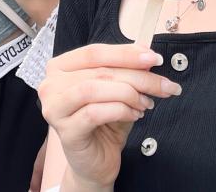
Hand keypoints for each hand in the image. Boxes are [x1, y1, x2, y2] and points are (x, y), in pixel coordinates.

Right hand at [38, 44, 180, 186]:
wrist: (95, 163)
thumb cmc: (103, 124)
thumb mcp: (116, 91)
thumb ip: (126, 71)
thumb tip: (146, 53)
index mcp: (60, 67)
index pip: (94, 52)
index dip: (126, 53)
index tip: (154, 58)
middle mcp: (51, 84)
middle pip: (99, 71)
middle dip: (138, 76)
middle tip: (163, 85)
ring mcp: (54, 108)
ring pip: (94, 89)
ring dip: (129, 94)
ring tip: (147, 103)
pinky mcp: (65, 131)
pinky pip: (95, 113)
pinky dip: (121, 111)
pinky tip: (135, 115)